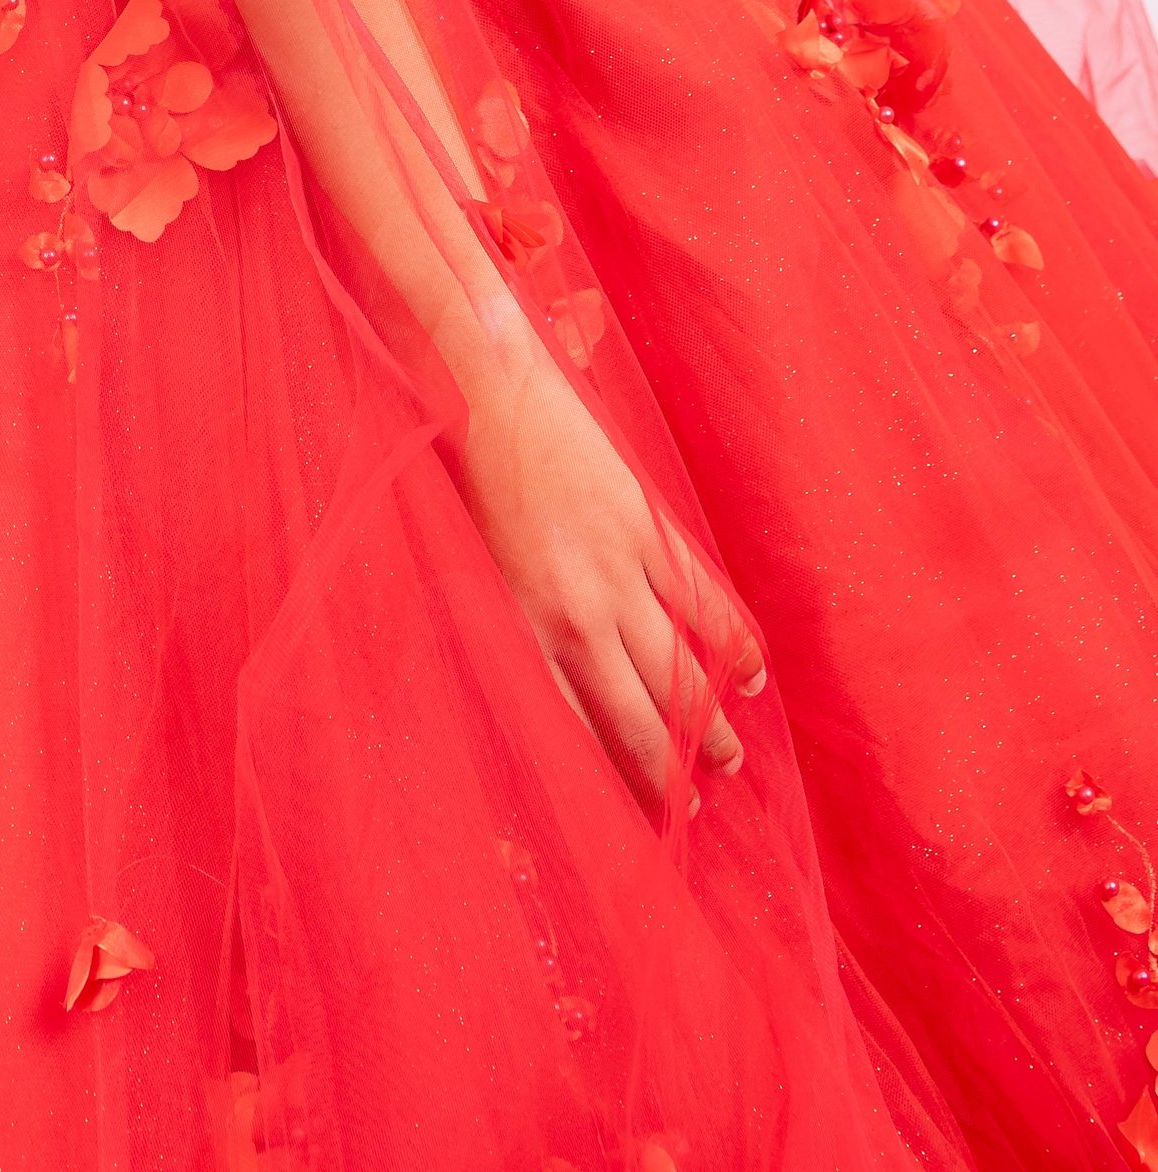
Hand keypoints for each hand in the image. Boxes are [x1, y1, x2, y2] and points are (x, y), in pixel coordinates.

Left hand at [448, 332, 765, 810]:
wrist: (482, 393)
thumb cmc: (460, 480)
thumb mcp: (466, 570)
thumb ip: (506, 628)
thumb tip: (541, 684)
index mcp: (520, 629)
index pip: (575, 731)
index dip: (612, 781)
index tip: (638, 819)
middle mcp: (573, 615)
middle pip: (637, 717)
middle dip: (671, 771)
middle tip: (697, 808)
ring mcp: (617, 573)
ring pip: (680, 671)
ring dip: (711, 723)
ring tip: (732, 761)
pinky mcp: (645, 530)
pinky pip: (701, 601)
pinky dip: (732, 644)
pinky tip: (752, 676)